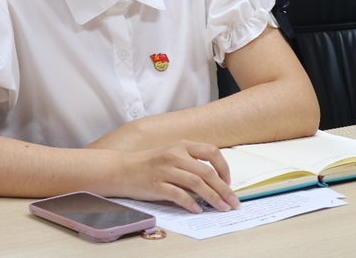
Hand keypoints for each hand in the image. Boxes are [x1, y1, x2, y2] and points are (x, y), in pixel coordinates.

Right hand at [113, 140, 240, 212]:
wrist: (122, 169)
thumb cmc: (149, 164)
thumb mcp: (171, 154)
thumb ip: (190, 162)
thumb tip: (214, 180)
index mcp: (181, 145)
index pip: (211, 152)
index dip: (224, 167)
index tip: (229, 181)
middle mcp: (175, 155)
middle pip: (207, 172)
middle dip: (224, 189)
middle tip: (233, 202)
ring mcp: (165, 170)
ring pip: (196, 184)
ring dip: (212, 198)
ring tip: (221, 208)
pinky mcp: (156, 184)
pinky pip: (178, 194)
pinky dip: (190, 203)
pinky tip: (197, 210)